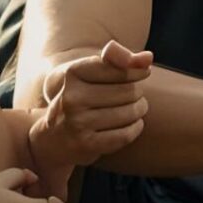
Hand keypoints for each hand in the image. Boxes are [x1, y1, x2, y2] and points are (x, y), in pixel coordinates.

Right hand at [30, 40, 153, 168]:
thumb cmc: (80, 97)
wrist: (54, 137)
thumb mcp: (91, 72)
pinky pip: (126, 134)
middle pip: (130, 91)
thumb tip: (148, 57)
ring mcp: (77, 122)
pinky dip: (135, 128)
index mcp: (73, 73)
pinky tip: (133, 124)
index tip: (143, 73)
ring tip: (135, 109)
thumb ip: (120, 58)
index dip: (138, 71)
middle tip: (132, 96)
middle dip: (138, 93)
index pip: (120, 68)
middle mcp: (72, 97)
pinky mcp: (86, 145)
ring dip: (139, 110)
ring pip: (130, 113)